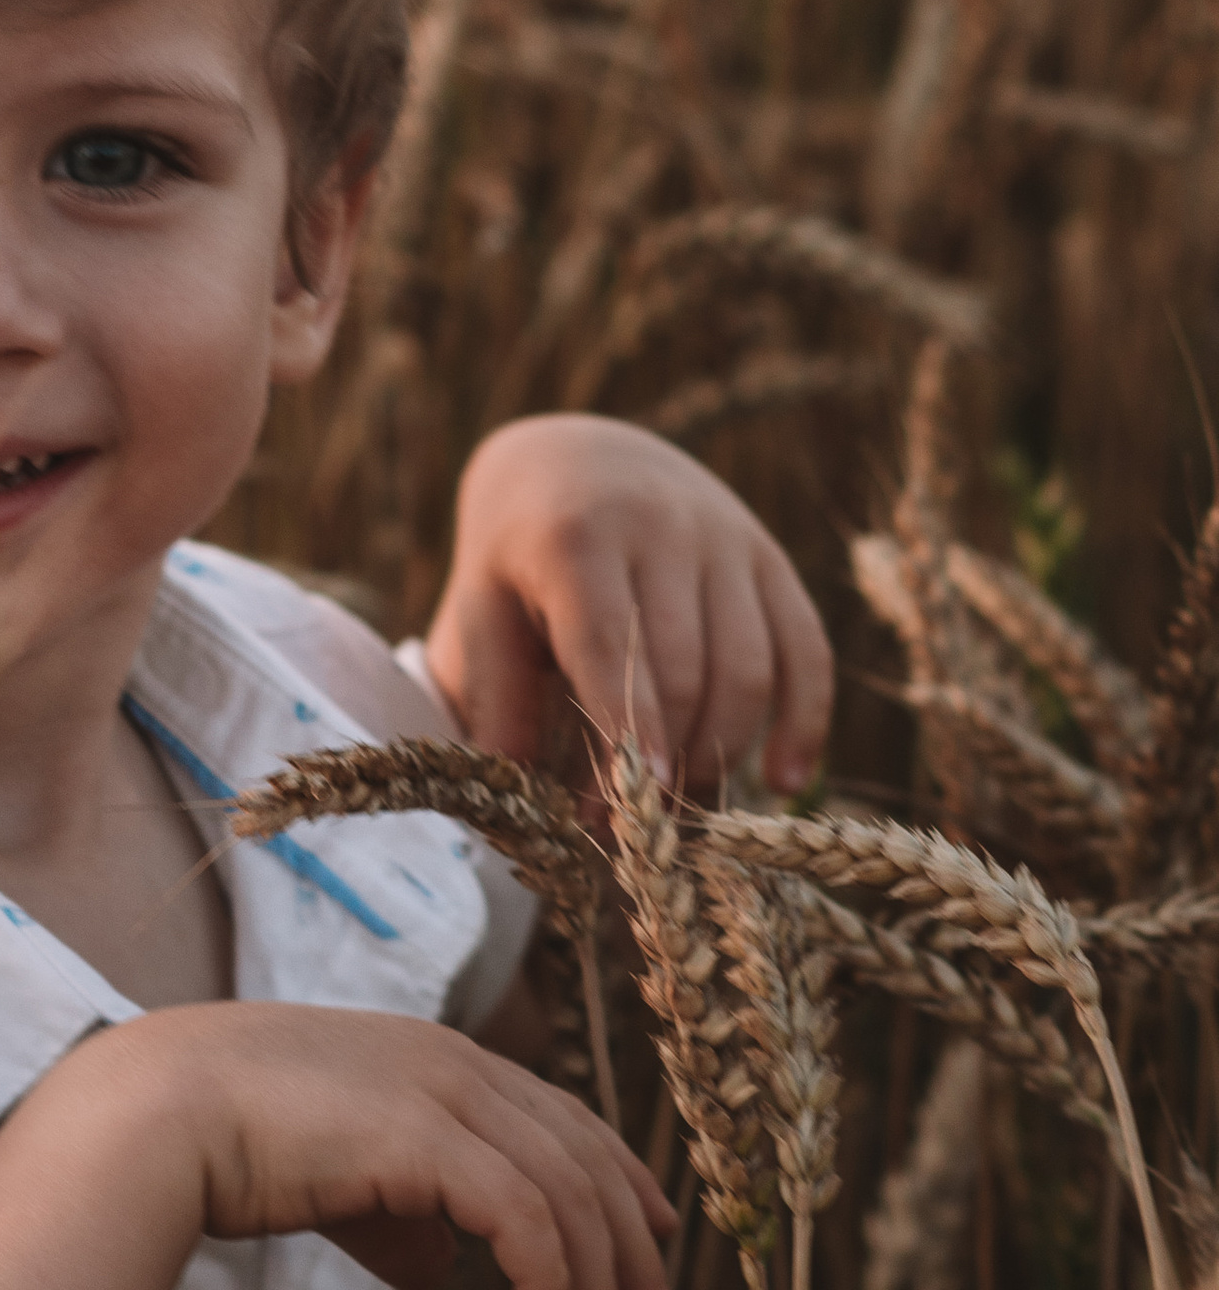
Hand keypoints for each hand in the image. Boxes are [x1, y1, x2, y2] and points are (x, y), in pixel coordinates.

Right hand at [147, 1005, 678, 1289]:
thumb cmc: (226, 1140)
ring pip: (565, 1191)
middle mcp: (453, 1064)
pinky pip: (522, 1214)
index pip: (560, 1117)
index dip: (618, 1180)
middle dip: (630, 1246)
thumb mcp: (333, 1177)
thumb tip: (442, 1270)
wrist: (154, 1114)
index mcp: (436, 1059)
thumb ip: (395, 1213)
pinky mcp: (421, 1135)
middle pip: (582, 1155)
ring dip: (595, 1285)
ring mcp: (440, 1092)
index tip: (655, 1243)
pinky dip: (548, 1277)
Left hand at [424, 412, 831, 793]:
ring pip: (749, 665)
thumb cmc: (517, 552)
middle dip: (667, 761)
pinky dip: (804, 721)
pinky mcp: (771, 557)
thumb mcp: (483, 606)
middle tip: (635, 830)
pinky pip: (806, 648)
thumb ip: (495, 694)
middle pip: (686, 667)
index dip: (628, 727)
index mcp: (577, 536)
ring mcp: (728, 538)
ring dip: (723, 751)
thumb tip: (511, 798)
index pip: (610, 643)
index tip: (636, 803)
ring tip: (682, 811)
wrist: (576, 459)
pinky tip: (781, 782)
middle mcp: (662, 526)